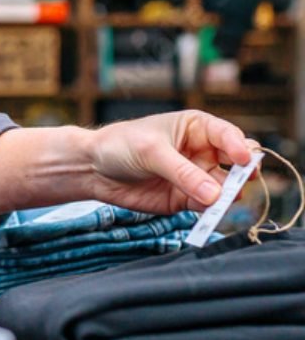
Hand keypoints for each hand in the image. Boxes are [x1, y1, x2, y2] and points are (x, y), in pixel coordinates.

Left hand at [86, 110, 258, 213]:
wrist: (93, 169)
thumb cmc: (121, 146)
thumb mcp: (152, 152)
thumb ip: (182, 173)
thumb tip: (214, 194)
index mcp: (197, 128)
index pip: (228, 136)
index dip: (240, 147)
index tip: (245, 159)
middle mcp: (201, 152)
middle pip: (233, 163)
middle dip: (241, 173)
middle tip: (243, 182)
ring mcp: (195, 177)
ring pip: (222, 187)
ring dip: (227, 195)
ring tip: (222, 200)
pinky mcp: (183, 199)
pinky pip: (204, 205)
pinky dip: (209, 210)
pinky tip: (208, 211)